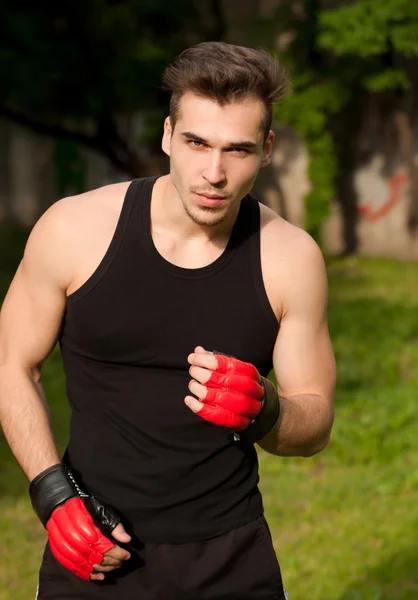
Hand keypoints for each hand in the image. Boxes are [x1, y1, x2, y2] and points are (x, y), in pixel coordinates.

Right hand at [30, 465, 130, 580]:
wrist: (59, 503)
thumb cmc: (84, 505)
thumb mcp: (102, 510)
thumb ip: (114, 525)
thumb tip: (127, 540)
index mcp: (87, 528)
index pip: (106, 548)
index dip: (118, 554)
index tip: (127, 555)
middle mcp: (76, 540)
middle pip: (97, 558)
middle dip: (112, 562)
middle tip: (122, 562)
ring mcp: (65, 547)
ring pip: (86, 565)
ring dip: (102, 569)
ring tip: (113, 568)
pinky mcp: (59, 552)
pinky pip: (73, 568)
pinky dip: (86, 574)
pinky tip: (98, 575)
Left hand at [185, 346, 263, 430]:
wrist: (258, 406)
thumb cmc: (238, 381)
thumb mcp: (231, 367)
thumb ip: (214, 359)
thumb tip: (197, 352)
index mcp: (248, 372)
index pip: (227, 364)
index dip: (206, 361)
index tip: (192, 358)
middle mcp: (248, 389)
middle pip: (223, 381)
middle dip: (202, 374)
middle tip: (193, 370)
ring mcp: (243, 407)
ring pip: (218, 398)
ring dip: (199, 390)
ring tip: (192, 384)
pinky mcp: (235, 421)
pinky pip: (214, 415)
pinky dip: (198, 407)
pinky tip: (188, 399)